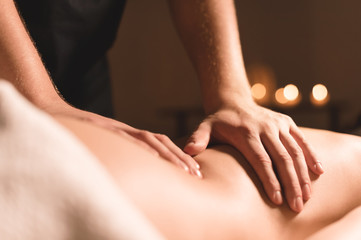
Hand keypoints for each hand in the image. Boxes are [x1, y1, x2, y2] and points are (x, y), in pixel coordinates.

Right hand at [46, 103, 201, 177]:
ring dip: (170, 156)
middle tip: (198, 175)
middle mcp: (127, 131)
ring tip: (187, 172)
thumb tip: (135, 166)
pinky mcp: (106, 129)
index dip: (178, 156)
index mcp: (129, 135)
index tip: (193, 171)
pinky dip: (142, 148)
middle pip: (161, 142)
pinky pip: (127, 139)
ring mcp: (117, 129)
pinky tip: (156, 157)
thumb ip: (121, 151)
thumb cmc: (80, 133)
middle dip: (181, 159)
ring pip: (150, 140)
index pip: (160, 144)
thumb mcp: (105, 143)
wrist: (55, 114)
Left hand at [184, 102, 323, 211]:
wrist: (233, 101)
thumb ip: (198, 138)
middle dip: (291, 183)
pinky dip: (311, 156)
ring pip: (295, 151)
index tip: (277, 200)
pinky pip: (302, 140)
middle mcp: (265, 127)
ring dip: (303, 175)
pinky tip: (318, 172)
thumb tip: (189, 151)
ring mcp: (278, 124)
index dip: (270, 180)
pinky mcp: (286, 122)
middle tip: (296, 206)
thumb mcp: (205, 126)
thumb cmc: (219, 121)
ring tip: (306, 197)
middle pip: (282, 158)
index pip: (261, 160)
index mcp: (246, 132)